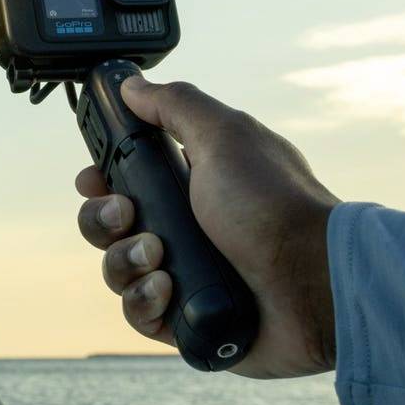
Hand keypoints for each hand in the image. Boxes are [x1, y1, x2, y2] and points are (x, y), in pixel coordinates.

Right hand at [74, 75, 339, 379]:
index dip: (102, 180)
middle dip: (104, 220)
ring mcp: (186, 275)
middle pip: (109, 225)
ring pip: (118, 270)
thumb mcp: (223, 136)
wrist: (312, 282)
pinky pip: (138, 313)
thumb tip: (134, 84)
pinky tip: (168, 289)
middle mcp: (187, 228)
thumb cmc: (274, 205)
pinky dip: (144, 300)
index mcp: (193, 183)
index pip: (126, 179)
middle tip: (129, 214)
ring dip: (125, 261)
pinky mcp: (187, 320)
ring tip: (160, 256)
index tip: (93, 180)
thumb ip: (174, 105)